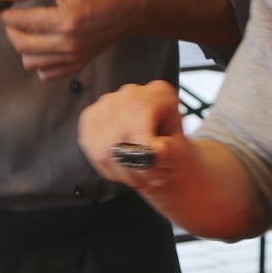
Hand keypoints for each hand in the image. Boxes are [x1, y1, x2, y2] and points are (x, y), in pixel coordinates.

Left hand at [0, 0, 150, 79]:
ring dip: (23, 47)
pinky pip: (46, 74)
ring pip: (31, 63)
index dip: (5, 15)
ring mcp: (72, 58)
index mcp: (65, 19)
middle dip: (10, 31)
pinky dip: (38, 62)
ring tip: (29, 32)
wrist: (127, 12)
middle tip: (12, 20)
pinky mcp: (76, 66)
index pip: (23, 21)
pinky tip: (43, 46)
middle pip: (22, 45)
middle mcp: (67, 43)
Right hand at [78, 81, 194, 192]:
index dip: (144, 146)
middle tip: (149, 179)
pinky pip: (92, 151)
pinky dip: (107, 169)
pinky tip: (122, 171)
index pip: (140, 113)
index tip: (153, 164)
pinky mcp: (90, 119)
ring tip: (138, 178)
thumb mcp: (180, 150)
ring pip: (104, 147)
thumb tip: (155, 151)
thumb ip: (172, 151)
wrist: (160, 152)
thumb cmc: (171, 149)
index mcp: (158, 93)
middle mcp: (130, 93)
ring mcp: (106, 104)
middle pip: (120, 133)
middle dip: (134, 166)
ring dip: (122, 172)